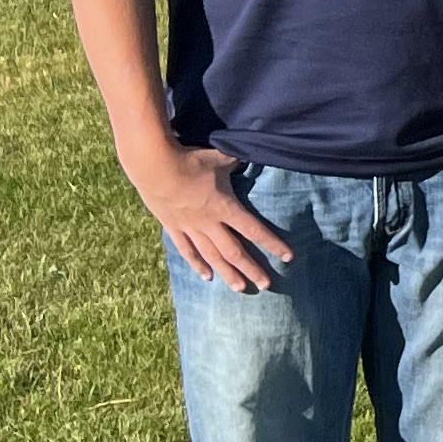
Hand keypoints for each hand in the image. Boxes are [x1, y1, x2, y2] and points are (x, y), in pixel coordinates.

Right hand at [126, 140, 289, 292]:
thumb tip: (250, 152)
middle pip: (235, 252)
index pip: (255, 230)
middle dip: (252, 269)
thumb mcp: (221, 158)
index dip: (273, 244)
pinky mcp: (172, 227)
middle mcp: (210, 223)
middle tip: (266, 285)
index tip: (288, 257)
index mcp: (225, 207)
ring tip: (241, 288)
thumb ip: (237, 160)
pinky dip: (197, 264)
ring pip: (212, 256)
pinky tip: (206, 277)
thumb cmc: (191, 160)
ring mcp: (190, 227)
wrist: (154, 166)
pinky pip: (186, 250)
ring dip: (227, 273)